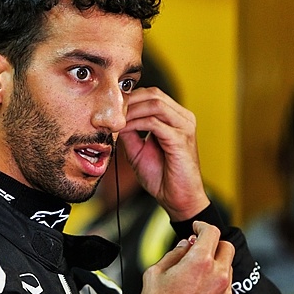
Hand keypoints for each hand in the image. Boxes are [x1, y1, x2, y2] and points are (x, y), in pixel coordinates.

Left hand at [118, 87, 209, 220]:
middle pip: (153, 94)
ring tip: (115, 120)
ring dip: (130, 110)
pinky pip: (154, 123)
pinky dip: (136, 123)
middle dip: (128, 100)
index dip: (129, 98)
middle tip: (109, 111)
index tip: (109, 108)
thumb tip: (113, 119)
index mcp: (176, 118)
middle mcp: (184, 118)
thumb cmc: (162, 176)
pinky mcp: (181, 139)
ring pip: (154, 103)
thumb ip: (129, 132)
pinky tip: (124, 129)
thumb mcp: (138, 150)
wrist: (178, 199)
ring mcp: (185, 127)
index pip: (151, 95)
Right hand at [135, 221, 234, 293]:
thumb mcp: (154, 273)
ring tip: (195, 271)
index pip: (212, 232)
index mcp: (199, 263)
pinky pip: (225, 287)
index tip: (197, 227)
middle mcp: (217, 277)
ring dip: (215, 263)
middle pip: (226, 247)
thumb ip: (173, 254)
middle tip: (198, 248)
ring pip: (228, 267)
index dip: (203, 225)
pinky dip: (216, 282)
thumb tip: (184, 245)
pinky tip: (198, 288)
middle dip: (213, 243)